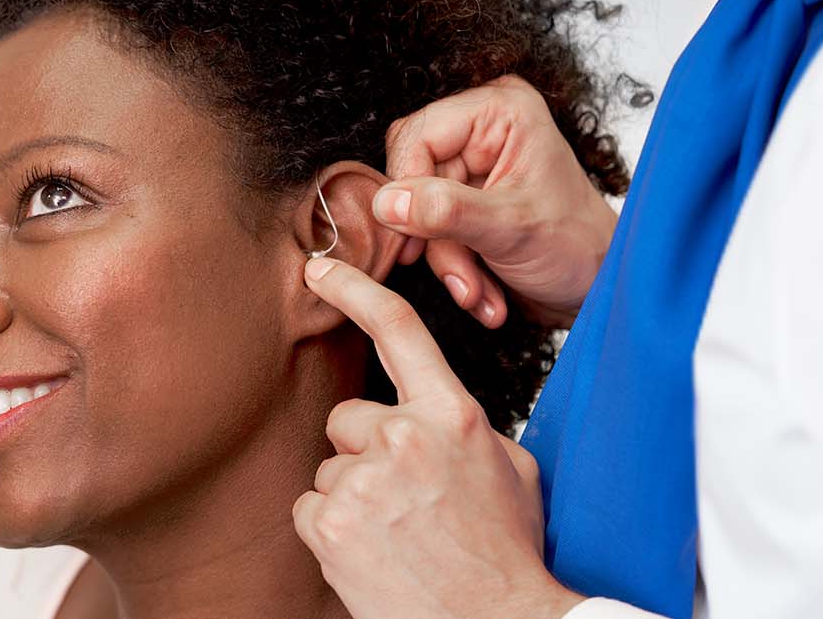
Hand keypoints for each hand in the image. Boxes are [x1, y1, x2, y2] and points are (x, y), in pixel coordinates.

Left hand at [293, 257, 585, 618]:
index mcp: (453, 415)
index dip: (355, 290)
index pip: (400, 331)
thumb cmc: (506, 553)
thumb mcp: (512, 470)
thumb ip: (467, 428)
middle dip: (365, 451)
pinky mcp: (331, 523)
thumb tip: (437, 420)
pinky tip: (372, 553)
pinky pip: (310, 509)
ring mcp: (364, 479)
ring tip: (396, 535)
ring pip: (330, 468)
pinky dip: (332, 532)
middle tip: (403, 498)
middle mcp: (406, 437)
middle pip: (349, 416)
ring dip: (352, 498)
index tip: (320, 269)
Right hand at [380, 75, 617, 328]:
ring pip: (420, 210)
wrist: (599, 287)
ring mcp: (476, 164)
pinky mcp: (469, 198)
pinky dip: (454, 267)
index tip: (413, 240)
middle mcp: (485, 127)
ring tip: (479, 294)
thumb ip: (447, 212)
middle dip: (436, 237)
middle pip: (415, 174)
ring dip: (447, 262)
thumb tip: (387, 202)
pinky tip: (483, 292)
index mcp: (501, 111)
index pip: (418, 135)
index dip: (408, 189)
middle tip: (462, 280)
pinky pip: (433, 229)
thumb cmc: (577, 247)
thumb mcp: (511, 229)